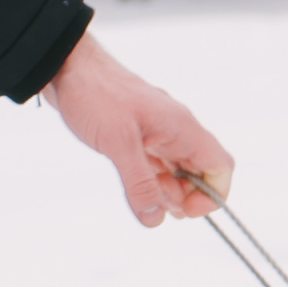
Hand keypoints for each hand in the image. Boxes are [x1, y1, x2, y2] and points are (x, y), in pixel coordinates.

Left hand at [41, 31, 230, 226]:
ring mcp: (157, 133)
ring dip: (165, 191)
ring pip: (177, 171)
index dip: (212, 194)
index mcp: (181, 127)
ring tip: (140, 197)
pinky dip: (149, 181)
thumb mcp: (118, 143)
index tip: (186, 211)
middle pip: (201, 173)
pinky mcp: (138, 136)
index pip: (220, 166)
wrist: (67, 67)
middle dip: (184, 197)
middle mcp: (175, 130)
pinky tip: (132, 188)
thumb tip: (155, 219)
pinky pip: (156, 164)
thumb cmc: (95, 94)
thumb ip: (139, 182)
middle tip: (154, 205)